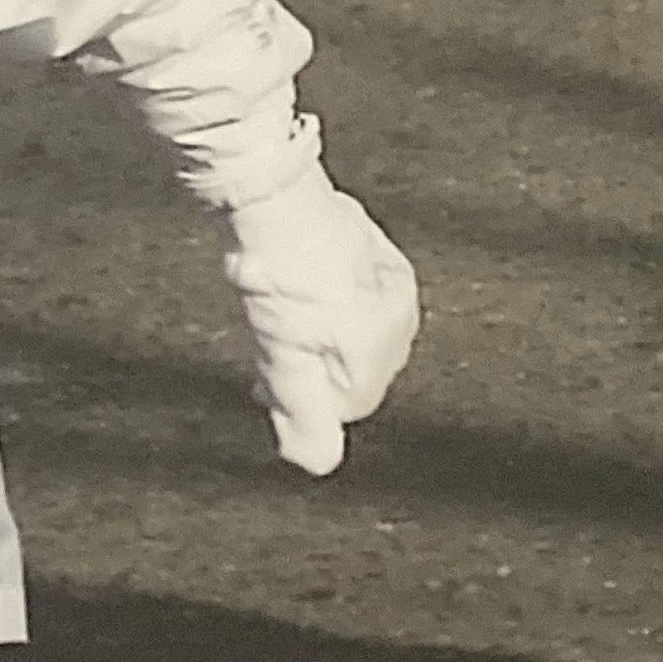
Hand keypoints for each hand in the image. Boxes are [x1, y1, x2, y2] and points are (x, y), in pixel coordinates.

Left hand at [224, 169, 419, 475]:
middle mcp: (398, 310)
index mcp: (384, 342)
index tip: (265, 386)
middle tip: (264, 354)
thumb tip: (319, 464)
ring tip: (270, 321)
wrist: (272, 197)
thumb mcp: (287, 360)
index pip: (352, 400)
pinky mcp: (363, 243)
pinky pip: (342, 288)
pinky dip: (316, 299)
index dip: (305, 401)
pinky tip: (284, 288)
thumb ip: (305, 416)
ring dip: (310, 335)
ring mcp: (384, 272)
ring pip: (346, 326)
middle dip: (309, 368)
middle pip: (350, 364)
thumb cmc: (280, 279)